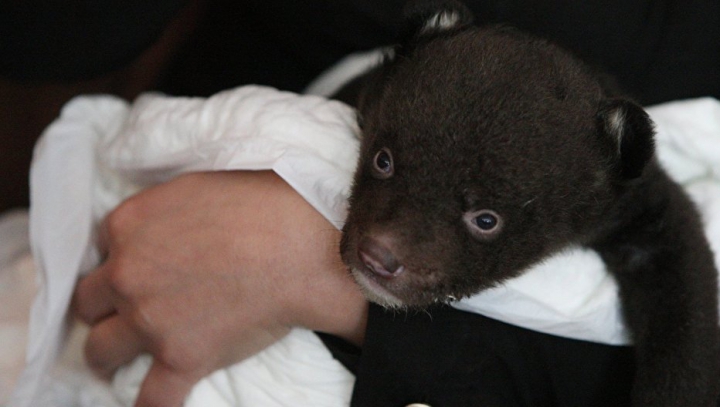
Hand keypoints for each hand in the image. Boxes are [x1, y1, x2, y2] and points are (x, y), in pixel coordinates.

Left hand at [72, 170, 367, 406]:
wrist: (298, 243)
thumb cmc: (261, 204)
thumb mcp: (195, 187)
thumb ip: (164, 211)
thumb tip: (172, 229)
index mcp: (128, 226)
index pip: (104, 249)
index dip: (122, 260)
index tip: (142, 268)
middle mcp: (127, 274)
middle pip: (89, 301)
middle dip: (106, 307)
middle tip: (130, 310)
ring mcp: (149, 320)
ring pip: (100, 349)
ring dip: (110, 353)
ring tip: (124, 357)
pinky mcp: (181, 356)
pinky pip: (151, 398)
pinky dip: (151, 403)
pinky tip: (157, 399)